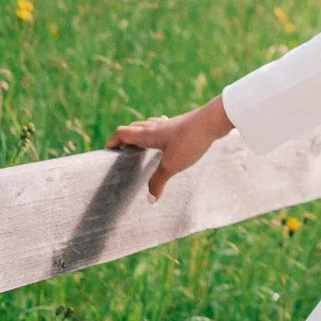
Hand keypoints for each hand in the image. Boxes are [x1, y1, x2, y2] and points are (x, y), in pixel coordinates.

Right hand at [107, 94, 232, 200]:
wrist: (212, 121)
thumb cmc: (189, 141)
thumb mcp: (172, 165)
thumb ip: (158, 182)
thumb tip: (150, 200)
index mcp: (147, 134)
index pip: (123, 133)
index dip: (113, 141)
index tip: (107, 151)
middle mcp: (155, 126)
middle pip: (133, 128)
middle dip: (124, 139)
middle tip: (122, 153)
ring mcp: (168, 124)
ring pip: (147, 127)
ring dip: (140, 135)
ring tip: (140, 148)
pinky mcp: (180, 125)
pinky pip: (161, 128)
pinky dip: (155, 134)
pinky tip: (164, 142)